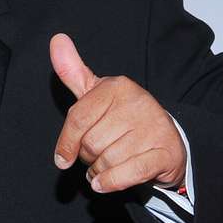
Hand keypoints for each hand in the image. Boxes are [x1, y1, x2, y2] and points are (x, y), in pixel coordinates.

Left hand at [50, 33, 186, 192]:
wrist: (166, 139)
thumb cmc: (122, 116)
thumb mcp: (96, 92)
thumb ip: (72, 71)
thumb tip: (57, 40)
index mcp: (117, 86)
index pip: (78, 119)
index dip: (66, 143)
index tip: (63, 158)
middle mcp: (138, 103)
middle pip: (91, 143)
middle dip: (87, 157)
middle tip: (96, 156)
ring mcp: (154, 127)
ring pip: (107, 160)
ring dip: (99, 171)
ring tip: (105, 166)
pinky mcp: (165, 152)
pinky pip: (127, 173)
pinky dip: (111, 182)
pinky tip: (104, 182)